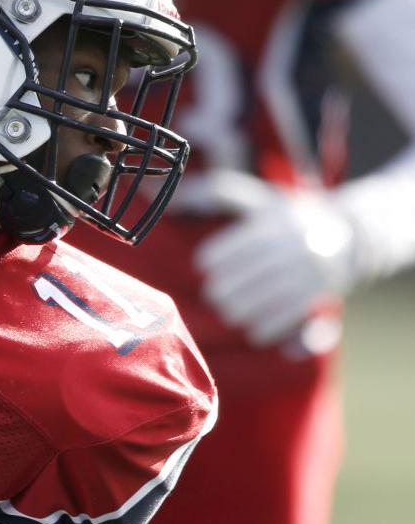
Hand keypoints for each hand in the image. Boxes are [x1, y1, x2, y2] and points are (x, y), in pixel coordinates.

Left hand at [194, 173, 358, 346]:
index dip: (209, 261)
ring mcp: (305, 273)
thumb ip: (218, 193)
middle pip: (235, 283)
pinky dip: (263, 330)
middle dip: (219, 292)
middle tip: (215, 294)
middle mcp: (289, 247)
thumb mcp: (258, 198)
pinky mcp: (316, 294)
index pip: (225, 251)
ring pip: (255, 304)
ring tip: (230, 310)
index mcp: (271, 223)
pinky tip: (253, 330)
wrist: (349, 233)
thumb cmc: (286, 216)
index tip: (205, 266)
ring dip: (236, 312)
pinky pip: (282, 321)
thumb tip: (175, 195)